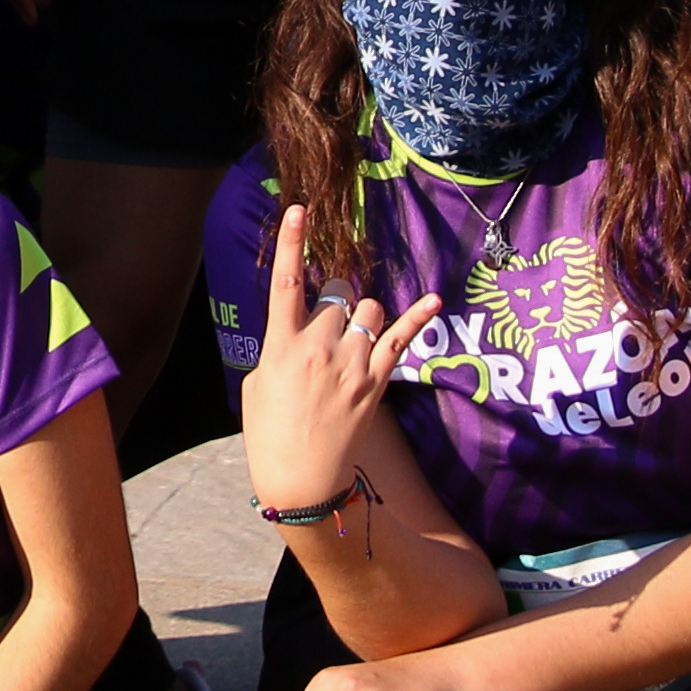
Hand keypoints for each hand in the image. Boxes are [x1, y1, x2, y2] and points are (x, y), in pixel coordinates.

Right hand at [240, 226, 442, 517]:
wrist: (301, 482)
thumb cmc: (269, 434)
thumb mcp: (256, 384)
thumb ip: (276, 347)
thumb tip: (295, 329)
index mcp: (280, 345)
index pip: (285, 282)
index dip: (291, 241)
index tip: (298, 208)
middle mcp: (318, 347)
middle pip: (337, 293)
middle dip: (334, 298)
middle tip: (329, 323)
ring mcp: (351, 364)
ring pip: (367, 308)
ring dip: (362, 314)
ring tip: (353, 339)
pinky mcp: (376, 381)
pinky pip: (401, 339)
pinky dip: (418, 319)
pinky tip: (434, 302)